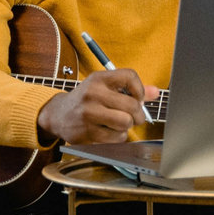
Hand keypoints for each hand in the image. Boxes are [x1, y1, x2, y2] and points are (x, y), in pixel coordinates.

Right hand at [37, 69, 158, 144]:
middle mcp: (93, 93)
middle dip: (138, 115)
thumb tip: (155, 92)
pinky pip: (116, 138)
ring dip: (127, 127)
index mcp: (99, 79)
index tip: (137, 98)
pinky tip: (110, 132)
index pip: (129, 76)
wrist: (58, 114)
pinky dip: (118, 137)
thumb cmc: (86, 100)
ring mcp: (89, 113)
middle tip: (134, 117)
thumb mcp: (104, 87)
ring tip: (120, 124)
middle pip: (131, 105)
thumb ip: (130, 89)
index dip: (140, 90)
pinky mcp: (87, 132)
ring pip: (125, 122)